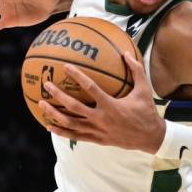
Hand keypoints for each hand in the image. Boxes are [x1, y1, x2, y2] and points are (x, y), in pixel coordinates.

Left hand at [38, 54, 166, 153]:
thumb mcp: (144, 89)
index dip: (77, 76)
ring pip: (70, 123)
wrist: (150, 137)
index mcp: (111, 105)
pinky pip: (75, 136)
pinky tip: (50, 126)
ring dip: (54, 114)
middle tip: (46, 85)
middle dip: (58, 95)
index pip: (90, 88)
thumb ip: (136, 70)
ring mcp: (98, 131)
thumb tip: (125, 52)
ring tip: (41, 104)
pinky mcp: (97, 139)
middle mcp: (101, 119)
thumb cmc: (147, 111)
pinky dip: (61, 132)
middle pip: (74, 107)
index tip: (66, 66)